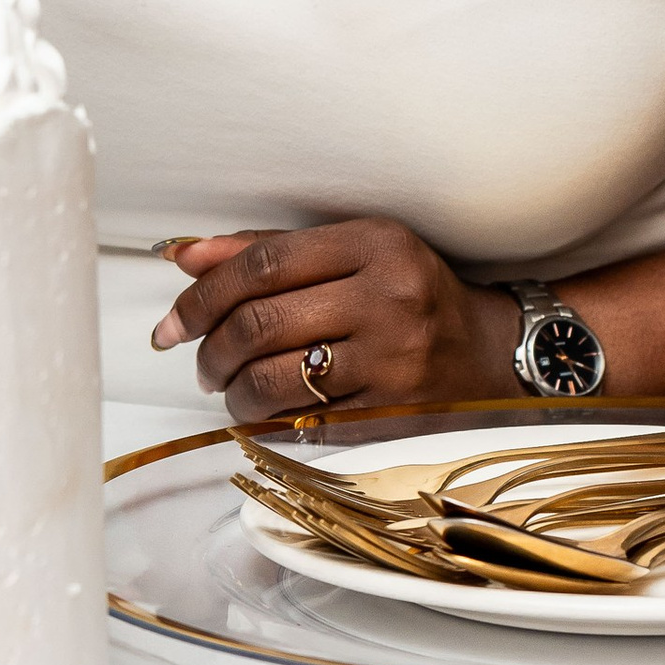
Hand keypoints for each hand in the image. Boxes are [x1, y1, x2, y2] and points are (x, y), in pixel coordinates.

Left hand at [152, 221, 522, 424]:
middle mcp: (388, 298)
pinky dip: (267, 419)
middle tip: (199, 361)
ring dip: (232, 390)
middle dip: (210, 348)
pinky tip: (264, 411)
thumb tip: (184, 256)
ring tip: (229, 387)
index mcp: (375, 243)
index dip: (204, 292)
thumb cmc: (409, 295)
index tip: (174, 320)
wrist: (489, 353)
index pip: (263, 262)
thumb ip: (269, 249)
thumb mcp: (353, 251)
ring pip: (273, 378)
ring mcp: (393, 360)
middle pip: (261, 322)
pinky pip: (304, 421)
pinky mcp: (393, 413)